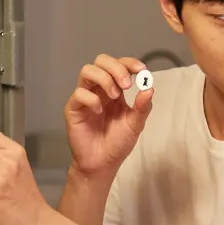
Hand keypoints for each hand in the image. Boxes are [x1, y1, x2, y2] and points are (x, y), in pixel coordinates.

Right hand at [65, 54, 153, 178]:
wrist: (103, 163)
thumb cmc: (118, 143)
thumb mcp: (135, 124)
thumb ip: (143, 107)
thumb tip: (149, 88)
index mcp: (115, 89)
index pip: (119, 65)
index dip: (129, 63)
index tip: (141, 70)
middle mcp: (98, 89)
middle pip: (101, 61)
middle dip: (116, 68)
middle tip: (127, 85)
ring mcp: (85, 97)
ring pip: (87, 71)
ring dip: (104, 79)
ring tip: (115, 96)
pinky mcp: (73, 108)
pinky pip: (79, 93)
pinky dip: (92, 99)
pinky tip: (99, 111)